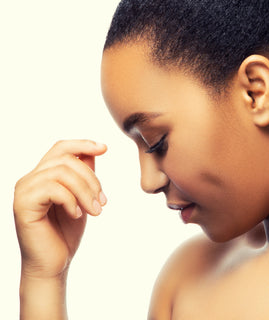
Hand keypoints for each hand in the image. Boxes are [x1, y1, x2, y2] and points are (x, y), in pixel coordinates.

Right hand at [14, 140, 107, 279]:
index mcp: (42, 175)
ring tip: (95, 211)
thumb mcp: (82, 197)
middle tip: (103, 201)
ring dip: (85, 191)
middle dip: (91, 178)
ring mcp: (24, 191)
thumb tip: (95, 150)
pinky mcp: (22, 205)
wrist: (53, 265)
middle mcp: (29, 179)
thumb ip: (84, 174)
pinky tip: (77, 215)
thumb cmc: (66, 232)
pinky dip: (71, 201)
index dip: (83, 144)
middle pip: (66, 159)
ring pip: (62, 173)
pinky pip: (53, 189)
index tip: (105, 148)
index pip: (61, 147)